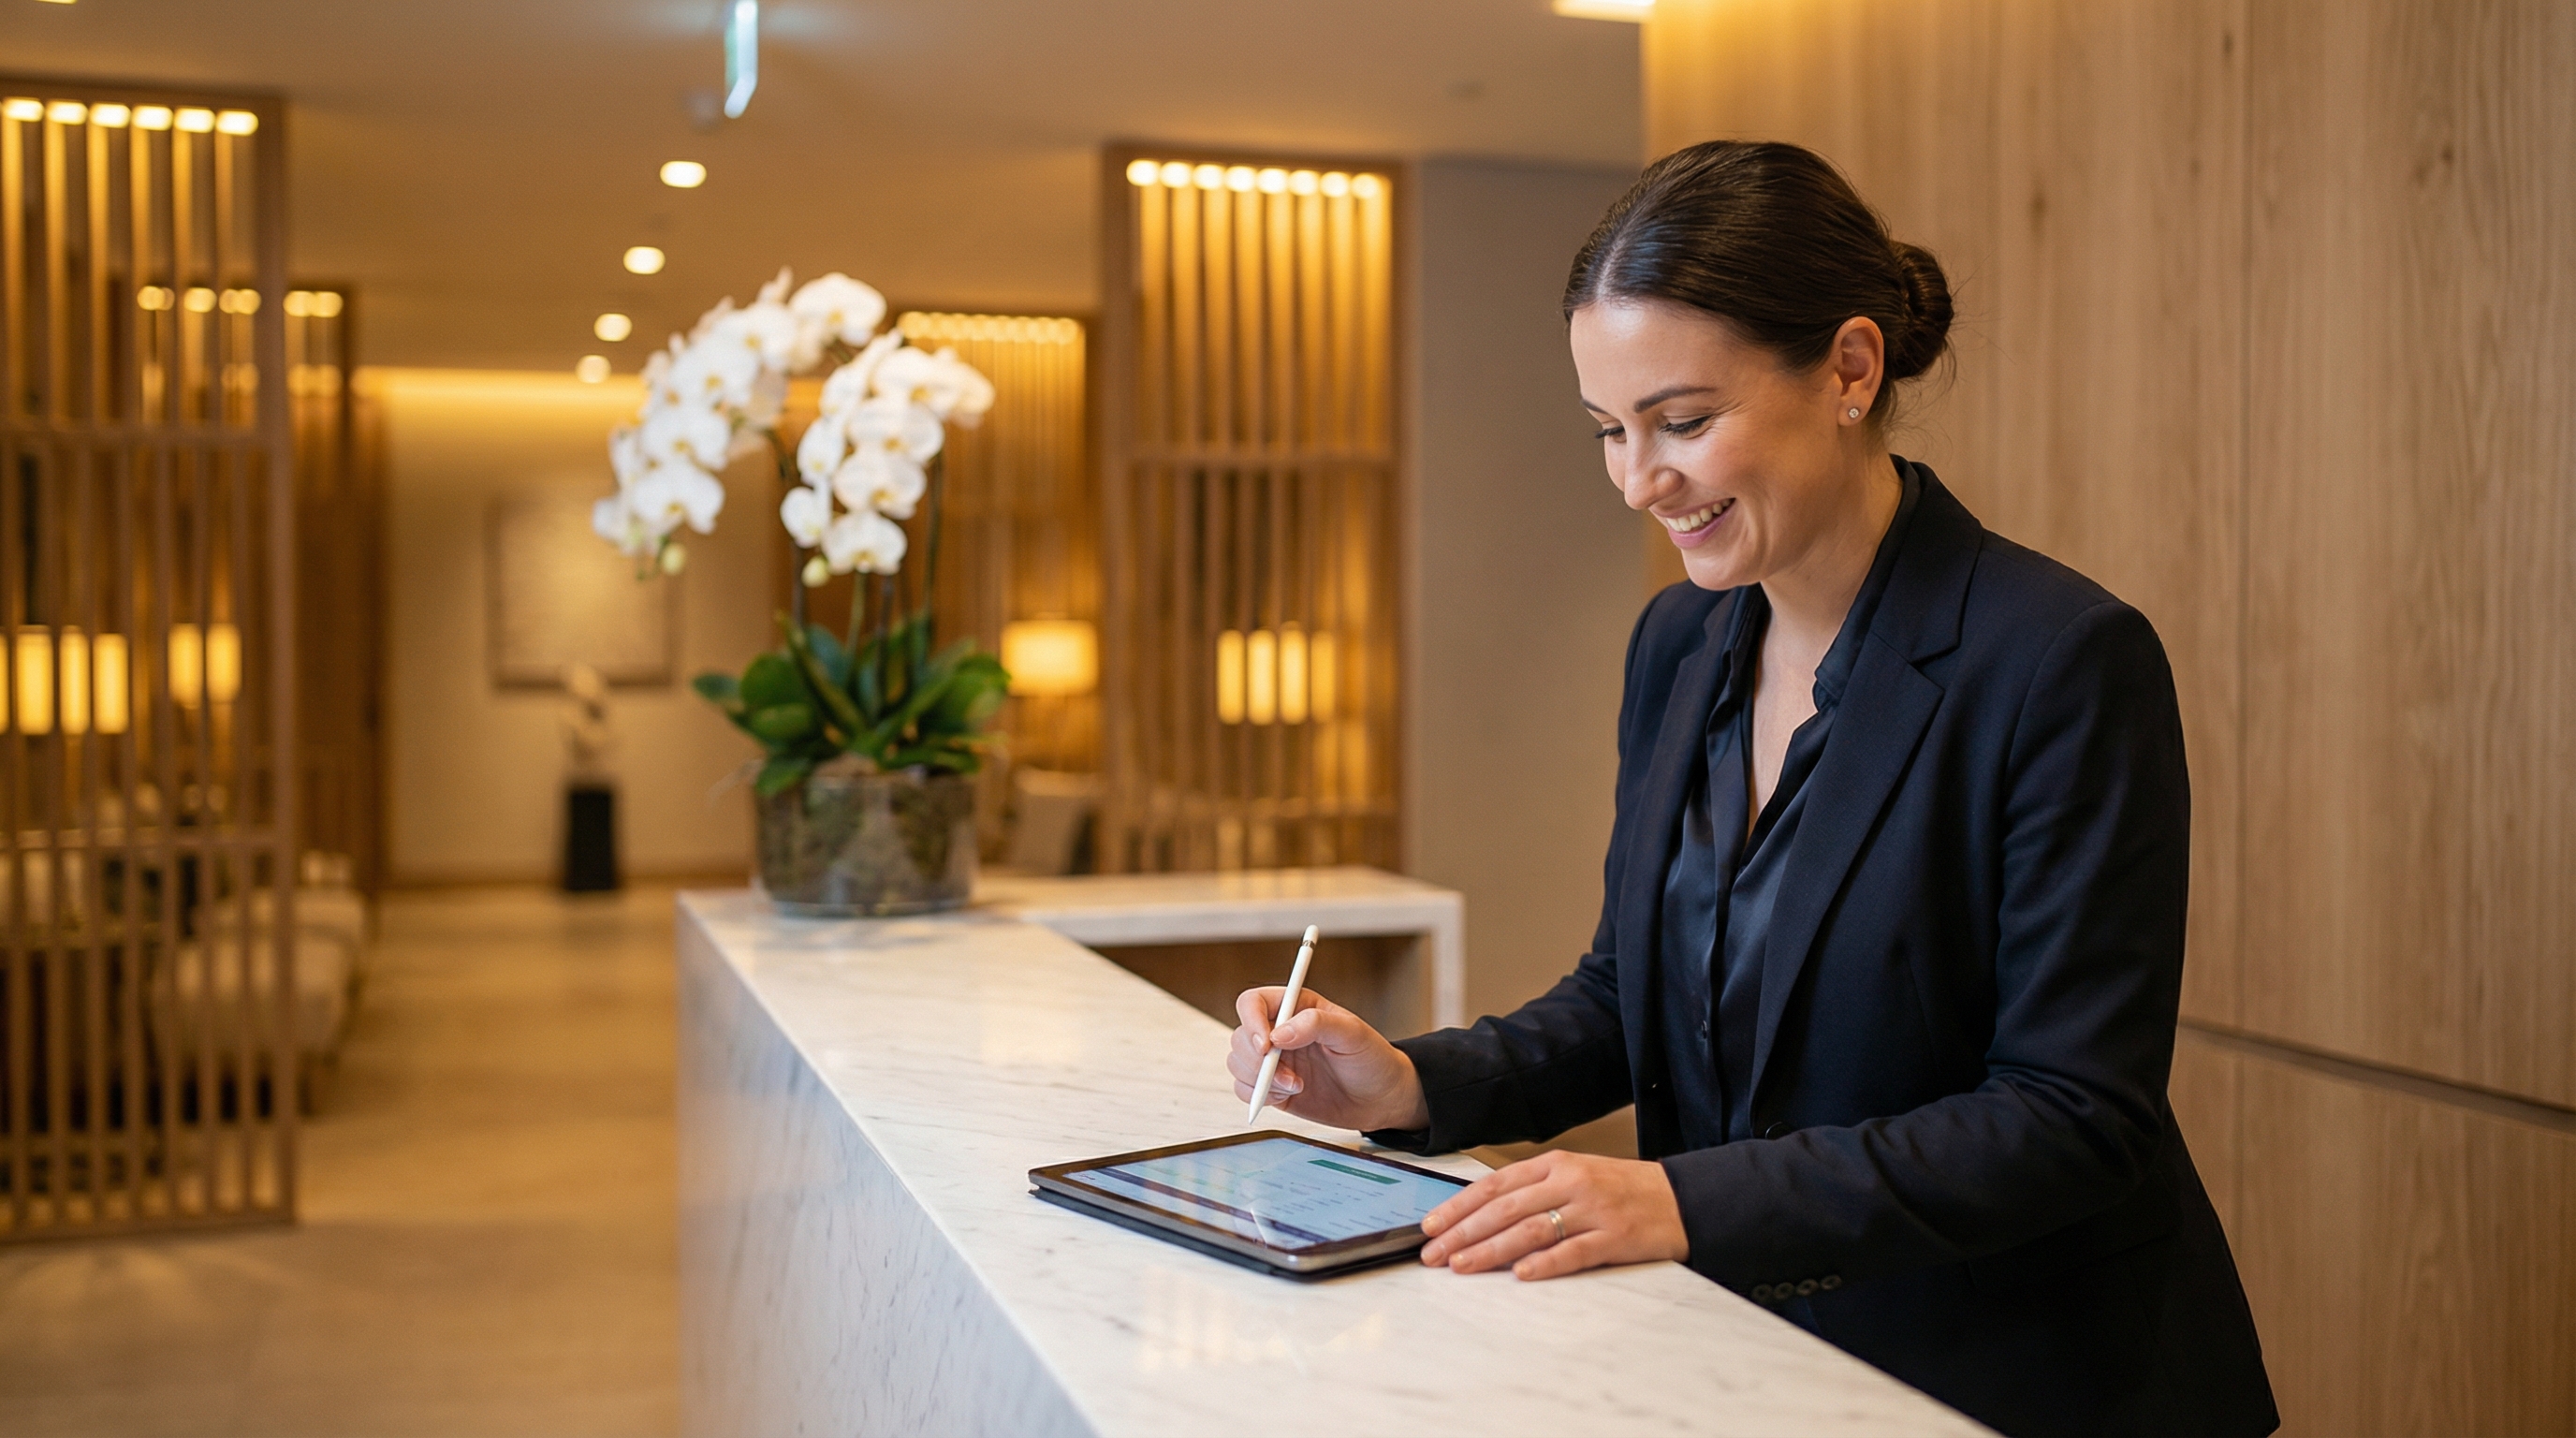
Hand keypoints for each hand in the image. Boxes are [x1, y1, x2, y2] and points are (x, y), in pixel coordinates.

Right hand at [1228, 986, 1428, 1133]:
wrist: (1381, 1098)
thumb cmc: (1372, 1059)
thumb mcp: (1353, 1034)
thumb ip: (1317, 1024)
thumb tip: (1280, 1034)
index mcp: (1296, 1007)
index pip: (1253, 1002)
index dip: (1251, 1021)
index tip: (1267, 1044)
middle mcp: (1280, 1031)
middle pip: (1241, 1037)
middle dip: (1257, 1059)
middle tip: (1287, 1074)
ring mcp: (1275, 1061)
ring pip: (1237, 1064)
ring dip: (1261, 1080)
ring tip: (1297, 1086)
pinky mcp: (1273, 1087)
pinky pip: (1244, 1089)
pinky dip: (1259, 1095)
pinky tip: (1287, 1096)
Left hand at [1419, 1149, 1688, 1280]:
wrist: (1679, 1198)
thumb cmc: (1620, 1190)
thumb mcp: (1574, 1176)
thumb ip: (1532, 1190)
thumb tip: (1479, 1215)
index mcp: (1556, 1164)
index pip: (1496, 1185)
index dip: (1459, 1206)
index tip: (1431, 1226)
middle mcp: (1570, 1182)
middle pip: (1505, 1208)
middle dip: (1463, 1232)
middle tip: (1434, 1254)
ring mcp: (1593, 1210)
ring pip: (1531, 1229)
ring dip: (1491, 1250)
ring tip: (1462, 1266)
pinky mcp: (1615, 1237)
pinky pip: (1573, 1252)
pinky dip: (1545, 1263)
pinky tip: (1520, 1274)